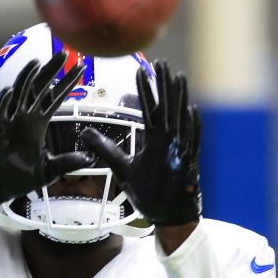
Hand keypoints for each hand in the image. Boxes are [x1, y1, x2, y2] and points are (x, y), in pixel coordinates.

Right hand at [0, 52, 94, 202]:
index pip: (54, 98)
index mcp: (37, 123)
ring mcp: (9, 122)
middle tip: (64, 54)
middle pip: (38, 88)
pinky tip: (11, 91)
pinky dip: (4, 103)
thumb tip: (89, 159)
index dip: (66, 83)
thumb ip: (68, 162)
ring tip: (37, 63)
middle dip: (50, 71)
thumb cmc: (21, 177)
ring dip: (27, 79)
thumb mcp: (50, 170)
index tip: (79, 67)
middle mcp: (24, 117)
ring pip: (19, 95)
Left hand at [80, 59, 201, 225]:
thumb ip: (106, 150)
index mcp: (154, 140)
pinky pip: (192, 142)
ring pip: (180, 119)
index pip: (149, 110)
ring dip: (179, 98)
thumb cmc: (149, 192)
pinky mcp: (188, 164)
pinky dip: (193, 126)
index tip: (139, 70)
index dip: (144, 90)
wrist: (168, 215)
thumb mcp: (122, 168)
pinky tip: (192, 110)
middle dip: (163, 85)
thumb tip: (84, 134)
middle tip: (161, 62)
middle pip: (166, 107)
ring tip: (178, 77)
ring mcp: (179, 151)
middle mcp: (168, 141)